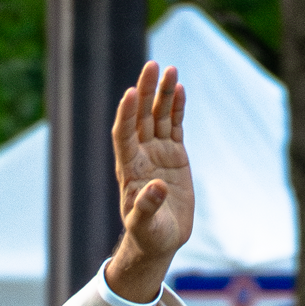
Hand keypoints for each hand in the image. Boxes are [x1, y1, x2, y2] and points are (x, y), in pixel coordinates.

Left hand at [106, 63, 193, 296]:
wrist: (161, 239)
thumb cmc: (148, 235)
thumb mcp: (146, 226)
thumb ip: (147, 207)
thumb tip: (156, 187)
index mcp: (129, 169)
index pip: (124, 134)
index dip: (126, 114)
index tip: (130, 93)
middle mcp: (141, 155)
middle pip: (140, 116)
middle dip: (145, 91)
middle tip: (152, 66)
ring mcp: (157, 153)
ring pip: (158, 116)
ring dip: (163, 93)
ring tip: (171, 70)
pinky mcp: (174, 155)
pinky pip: (174, 126)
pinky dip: (176, 108)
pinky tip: (180, 89)